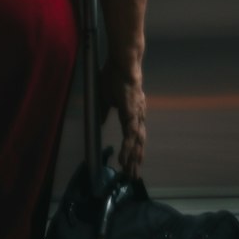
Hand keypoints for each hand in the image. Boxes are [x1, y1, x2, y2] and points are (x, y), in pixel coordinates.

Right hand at [98, 57, 146, 178]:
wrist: (123, 62)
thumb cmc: (114, 75)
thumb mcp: (105, 96)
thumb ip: (104, 110)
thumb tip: (100, 121)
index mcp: (132, 112)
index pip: (133, 136)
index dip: (132, 150)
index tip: (131, 163)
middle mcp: (137, 116)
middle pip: (138, 144)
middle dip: (136, 160)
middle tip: (133, 177)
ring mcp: (136, 116)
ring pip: (136, 143)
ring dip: (133, 159)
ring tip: (129, 174)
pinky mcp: (132, 113)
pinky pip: (130, 136)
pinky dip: (127, 149)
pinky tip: (124, 161)